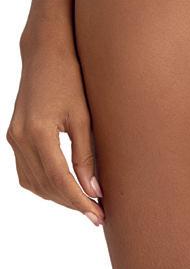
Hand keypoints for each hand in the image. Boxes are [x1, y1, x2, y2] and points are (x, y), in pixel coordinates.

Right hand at [6, 32, 104, 226]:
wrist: (44, 53)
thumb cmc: (69, 77)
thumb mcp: (83, 115)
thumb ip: (86, 154)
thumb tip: (93, 189)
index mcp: (38, 133)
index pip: (59, 180)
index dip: (79, 201)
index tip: (97, 215)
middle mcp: (21, 139)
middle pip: (45, 186)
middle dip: (70, 202)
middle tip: (96, 211)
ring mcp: (14, 138)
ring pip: (33, 183)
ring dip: (57, 195)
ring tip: (83, 200)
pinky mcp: (14, 135)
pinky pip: (25, 171)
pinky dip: (43, 183)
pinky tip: (62, 184)